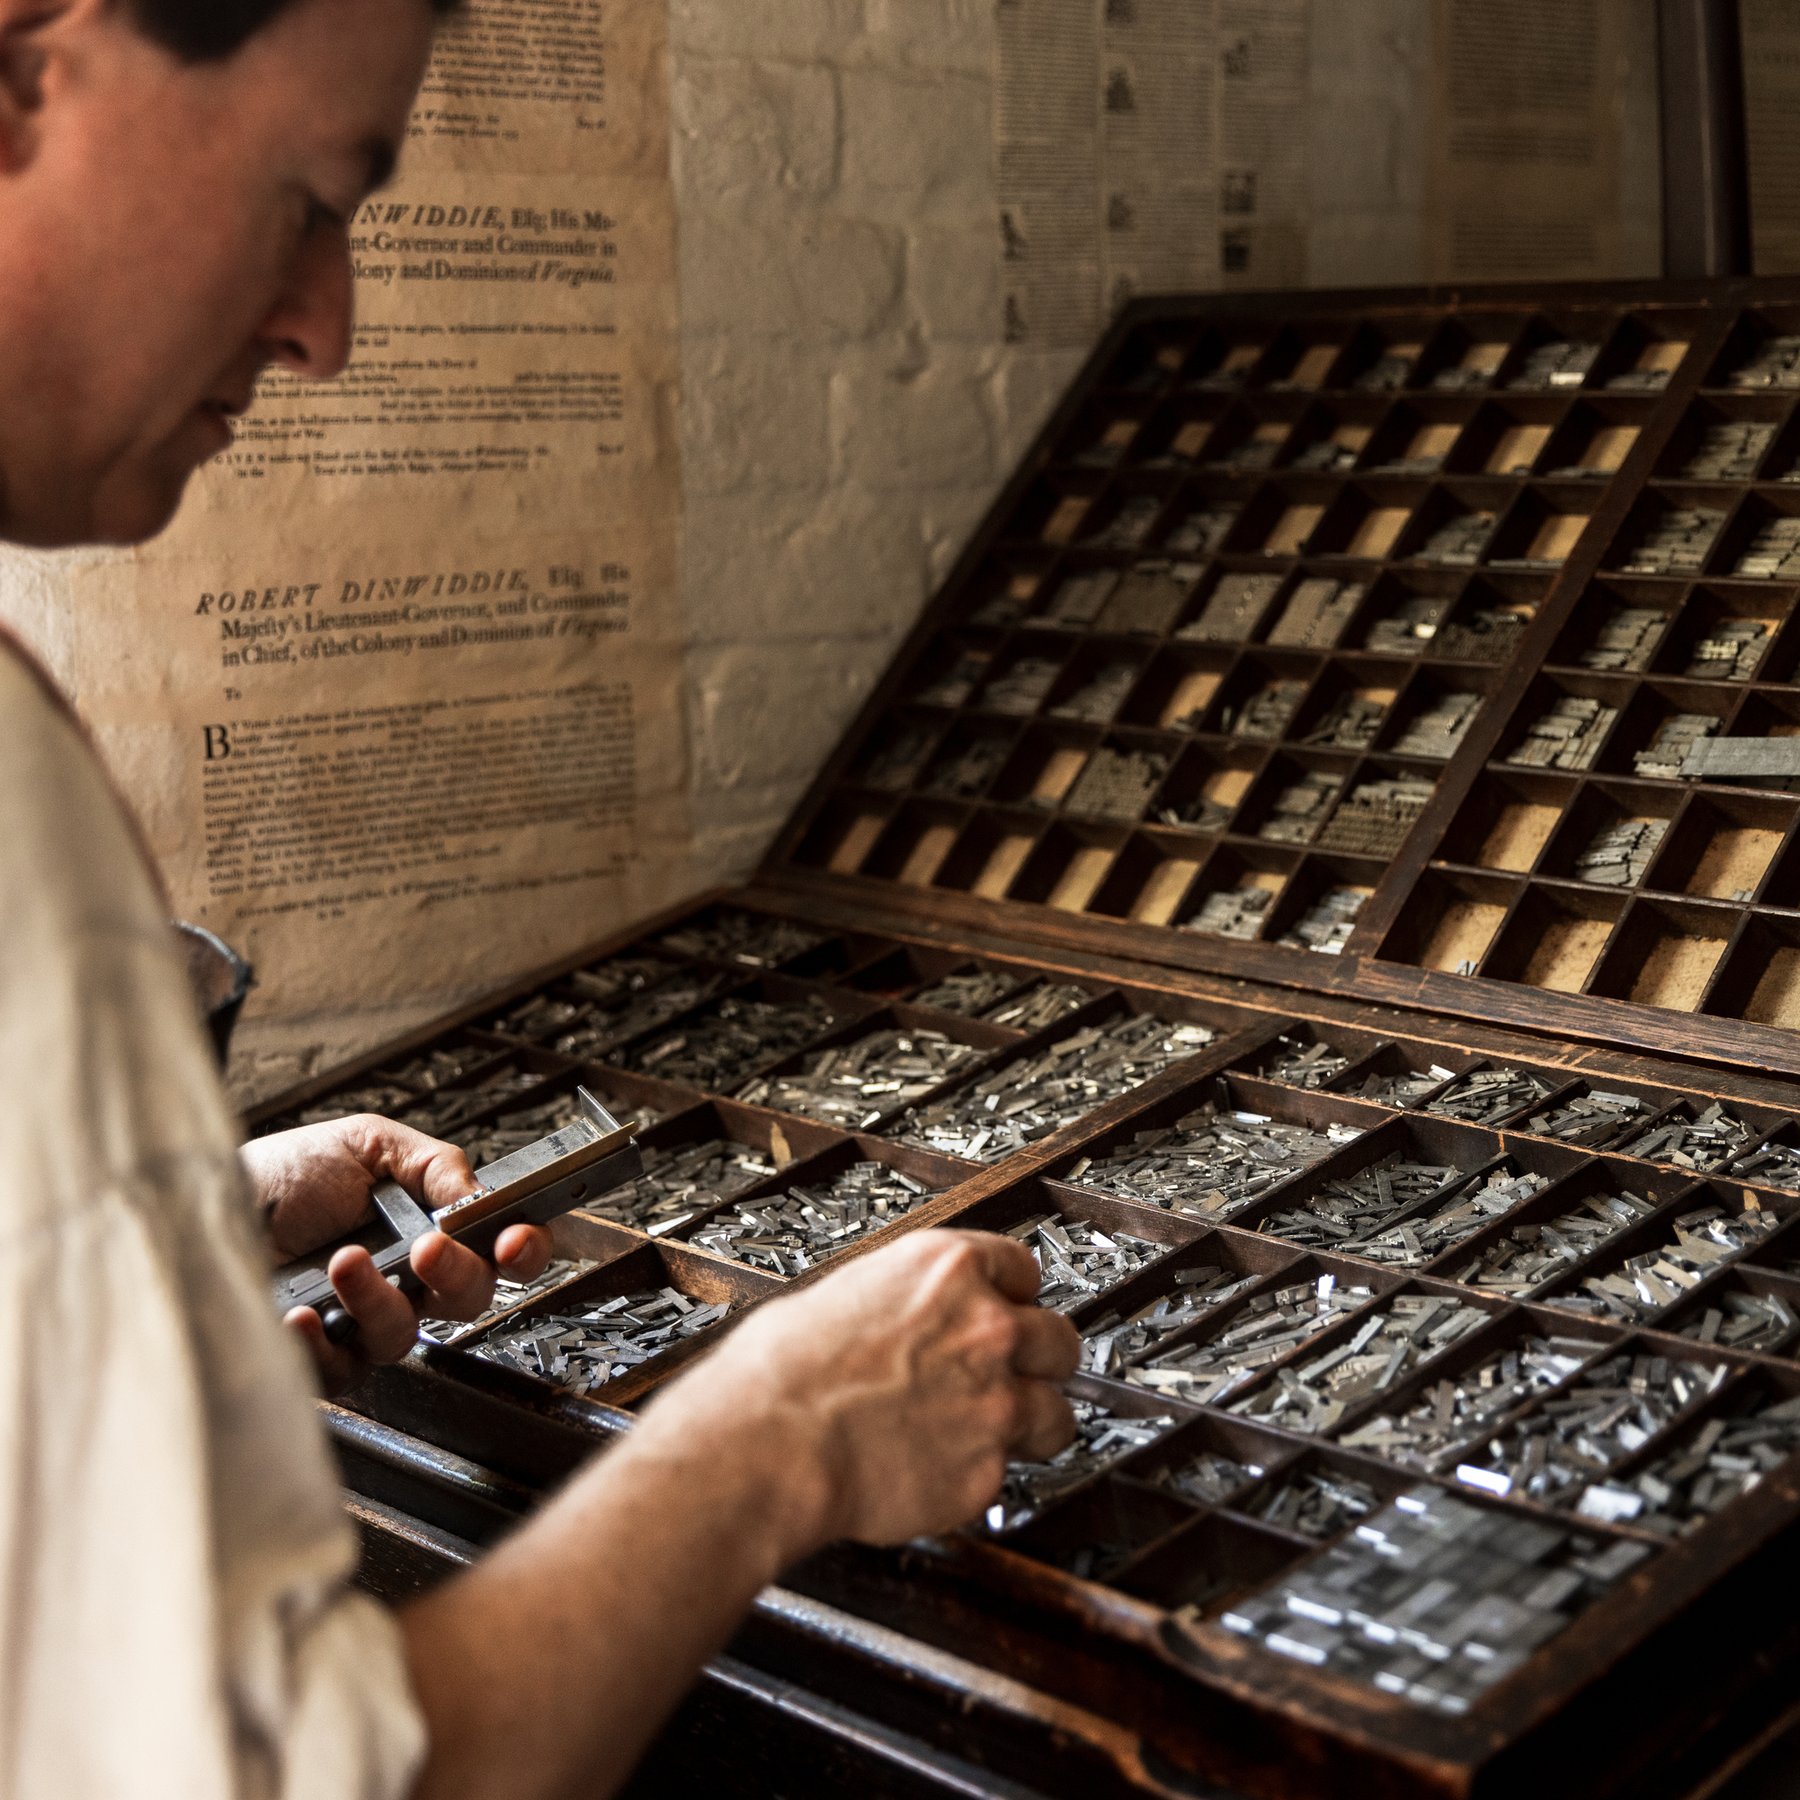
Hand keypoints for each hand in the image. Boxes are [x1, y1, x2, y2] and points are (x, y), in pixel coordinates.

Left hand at [243, 1114, 553, 1393]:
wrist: (204, 1205)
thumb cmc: (282, 1174)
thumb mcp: (366, 1144)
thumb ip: (433, 1165)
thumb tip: (477, 1195)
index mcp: (430, 1226)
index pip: (499, 1250)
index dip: (521, 1250)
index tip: (510, 1243)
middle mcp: (404, 1279)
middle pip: (467, 1300)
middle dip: (456, 1275)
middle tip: (424, 1250)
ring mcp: (361, 1322)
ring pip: (403, 1336)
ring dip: (376, 1301)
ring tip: (340, 1263)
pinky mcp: (318, 1357)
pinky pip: (340, 1372)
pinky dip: (320, 1346)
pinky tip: (300, 1313)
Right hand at [641, 1229, 1079, 1555]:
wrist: (768, 1445)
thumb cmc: (778, 1372)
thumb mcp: (840, 1295)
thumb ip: (900, 1304)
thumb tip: (905, 1320)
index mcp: (948, 1270)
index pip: (1022, 1268)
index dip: (1012, 1296)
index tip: (1007, 1311)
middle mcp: (987, 1329)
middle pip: (1058, 1340)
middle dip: (1038, 1362)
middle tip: (1009, 1378)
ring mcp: (996, 1402)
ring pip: (1057, 1415)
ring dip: (1030, 1426)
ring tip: (989, 1436)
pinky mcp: (986, 1472)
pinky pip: (1006, 1475)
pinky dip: (979, 1479)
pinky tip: (936, 1473)